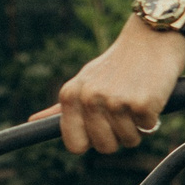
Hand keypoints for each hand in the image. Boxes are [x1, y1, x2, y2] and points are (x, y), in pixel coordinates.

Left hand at [34, 15, 184, 154]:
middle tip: (123, 109)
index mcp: (70, 96)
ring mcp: (115, 101)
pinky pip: (148, 128)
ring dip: (137, 126)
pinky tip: (149, 93)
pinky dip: (152, 116)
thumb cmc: (117, 64)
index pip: (74, 145)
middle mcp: (89, 99)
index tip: (102, 126)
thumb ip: (61, 107)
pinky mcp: (141, 103)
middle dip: (118, 135)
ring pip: (129, 141)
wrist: (151, 38)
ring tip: (135, 98)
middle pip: (104, 147)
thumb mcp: (84, 82)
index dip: (92, 140)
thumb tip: (32, 121)